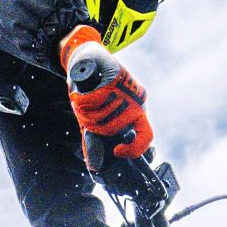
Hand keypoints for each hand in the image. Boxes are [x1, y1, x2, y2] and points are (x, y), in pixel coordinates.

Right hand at [60, 26, 153, 164]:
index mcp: (136, 114)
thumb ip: (96, 141)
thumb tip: (95, 167)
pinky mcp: (116, 77)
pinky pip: (96, 99)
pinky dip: (83, 100)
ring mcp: (128, 90)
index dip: (134, 149)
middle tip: (84, 115)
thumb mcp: (93, 119)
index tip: (117, 151)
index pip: (146, 137)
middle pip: (112, 128)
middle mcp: (136, 103)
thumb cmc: (92, 93)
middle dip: (92, 125)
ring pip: (103, 115)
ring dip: (86, 112)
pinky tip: (80, 94)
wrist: (87, 59)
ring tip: (82, 101)